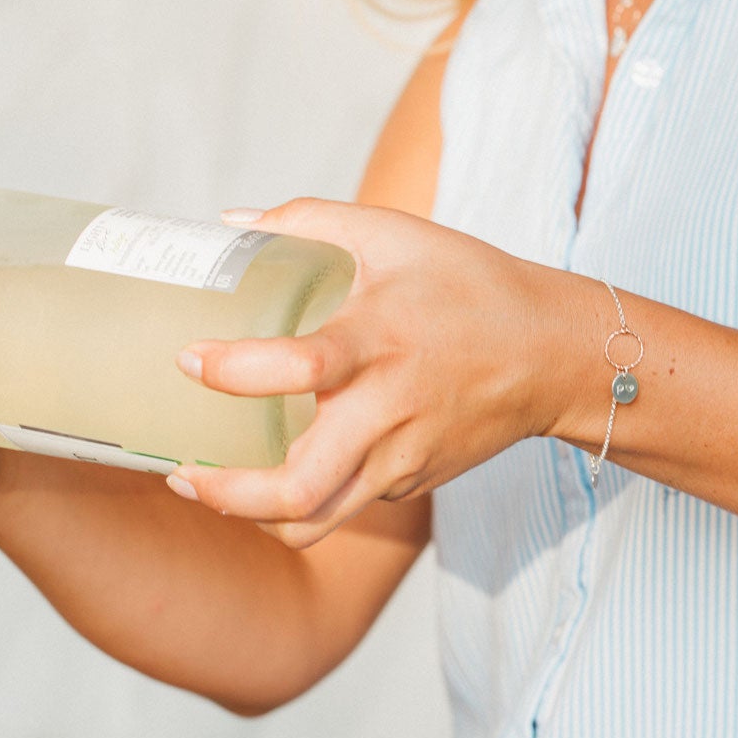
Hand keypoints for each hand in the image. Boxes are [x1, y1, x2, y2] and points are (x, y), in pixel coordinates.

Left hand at [166, 199, 579, 549]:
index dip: (234, 370)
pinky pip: (350, 500)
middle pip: (300, 487)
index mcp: (382, 339)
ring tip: (213, 489)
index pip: (300, 366)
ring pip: (319, 518)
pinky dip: (307, 494)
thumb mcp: (397, 234)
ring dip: (256, 516)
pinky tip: (281, 466)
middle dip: (227, 494)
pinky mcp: (415, 479)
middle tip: (181, 473)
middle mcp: (391, 409)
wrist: (556, 354)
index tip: (187, 360)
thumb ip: (309, 219)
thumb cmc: (473, 285)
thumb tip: (229, 224)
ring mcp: (405, 455)